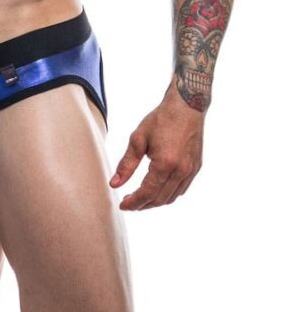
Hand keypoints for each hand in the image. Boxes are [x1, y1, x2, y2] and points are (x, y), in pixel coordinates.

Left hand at [110, 84, 204, 209]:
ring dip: (155, 202)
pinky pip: (181, 189)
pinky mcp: (196, 167)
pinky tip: (157, 190)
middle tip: (128, 203)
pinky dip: (168, 194)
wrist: (187, 106)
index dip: (134, 202)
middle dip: (142, 205)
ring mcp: (191, 170)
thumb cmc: (161, 119)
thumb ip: (126, 164)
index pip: (147, 193)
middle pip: (159, 199)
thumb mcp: (138, 139)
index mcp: (165, 164)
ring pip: (171, 197)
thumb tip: (114, 184)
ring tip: (140, 198)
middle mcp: (181, 171)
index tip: (122, 205)